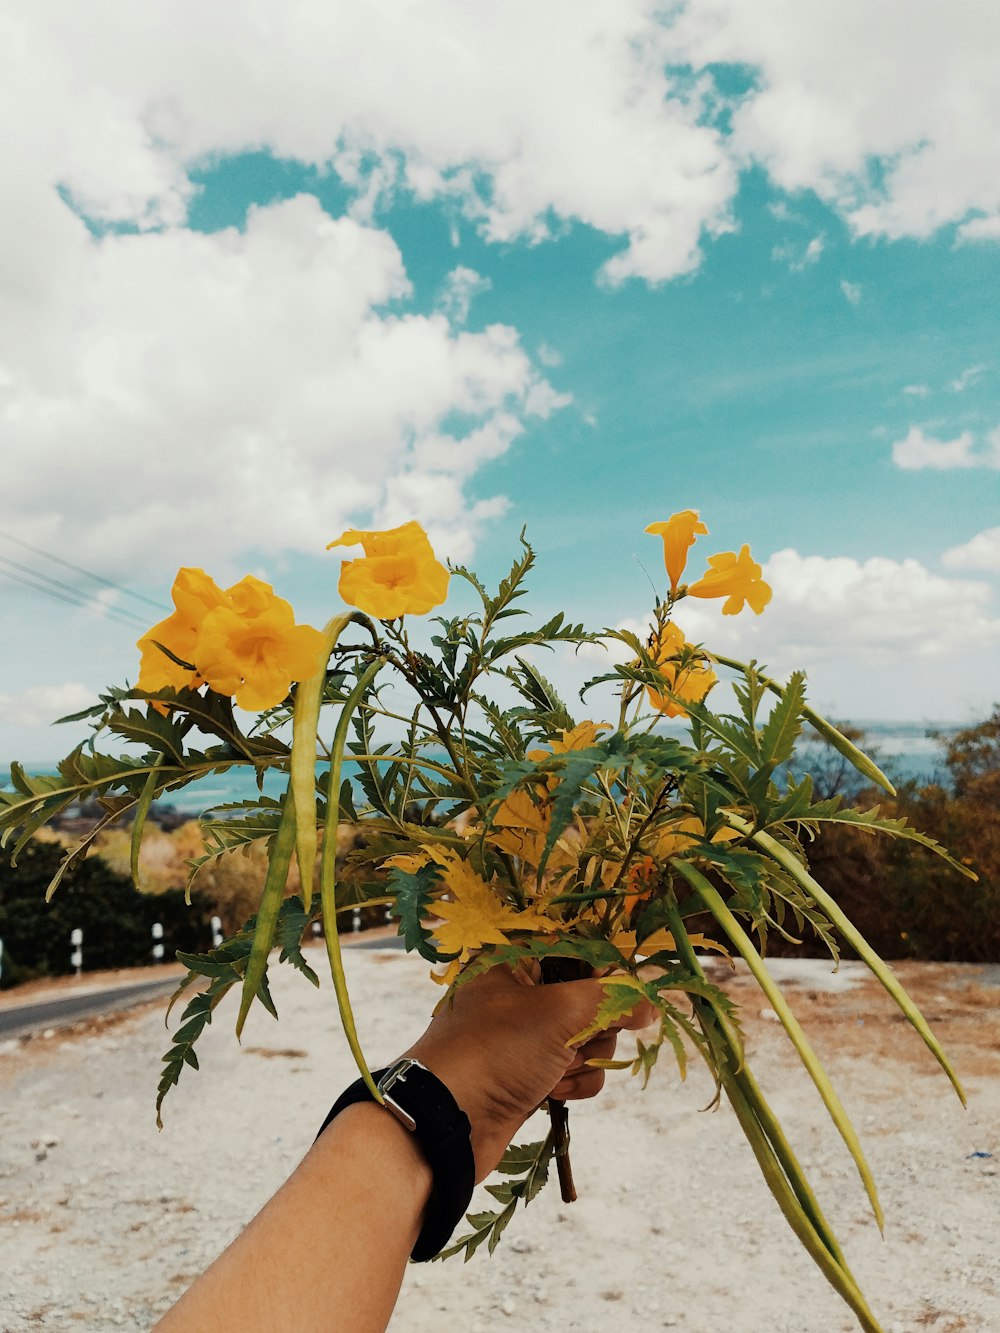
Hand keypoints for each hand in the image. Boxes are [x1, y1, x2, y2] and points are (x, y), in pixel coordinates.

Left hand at [403, 963, 655, 1180]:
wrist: (448, 1123)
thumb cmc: (496, 1049)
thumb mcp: (559, 1012)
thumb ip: (612, 999)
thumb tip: (650, 1004)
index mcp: (515, 961)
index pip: (578, 952)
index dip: (605, 973)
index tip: (623, 994)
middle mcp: (521, 994)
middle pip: (590, 998)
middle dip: (594, 1026)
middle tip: (575, 1040)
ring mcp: (526, 1037)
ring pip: (588, 1038)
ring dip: (584, 1059)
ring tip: (556, 1071)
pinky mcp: (532, 1075)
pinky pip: (577, 1071)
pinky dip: (574, 1083)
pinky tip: (553, 1094)